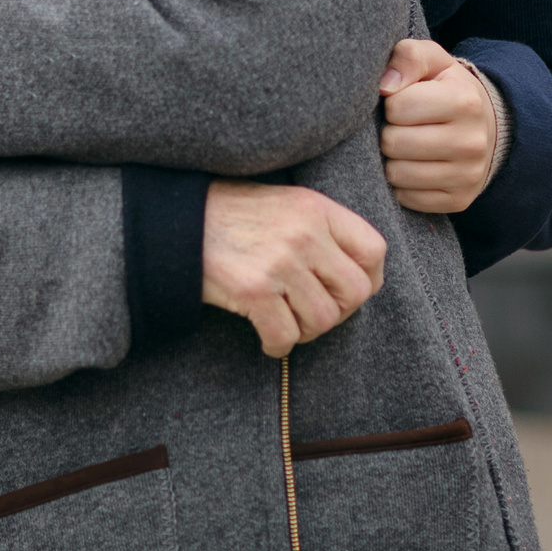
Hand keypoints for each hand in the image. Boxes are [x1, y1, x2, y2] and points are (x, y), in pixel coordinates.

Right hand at [200, 181, 387, 357]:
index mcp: (317, 209)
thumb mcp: (289, 206)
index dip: (367, 280)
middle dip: (337, 312)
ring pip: (323, 320)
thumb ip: (325, 232)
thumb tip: (360, 277)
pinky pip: (285, 336)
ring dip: (305, 331)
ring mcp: (280, 261)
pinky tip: (265, 334)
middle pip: (355, 293)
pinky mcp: (253, 290)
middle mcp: (304, 232)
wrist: (178, 220)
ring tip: (285, 320)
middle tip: (309, 312)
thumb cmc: (235, 216)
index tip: (344, 291)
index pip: (374, 251)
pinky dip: (277, 344)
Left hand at [378, 38, 495, 214]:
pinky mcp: (460, 200)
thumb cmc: (448, 88)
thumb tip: (385, 86)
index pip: (397, 107)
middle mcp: (471, 142)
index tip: (402, 102)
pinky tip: (414, 166)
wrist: (486, 126)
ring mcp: (468, 175)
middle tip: (400, 126)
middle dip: (388, 132)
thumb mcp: (433, 60)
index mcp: (464, 101)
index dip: (391, 104)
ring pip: (397, 175)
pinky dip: (402, 184)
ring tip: (406, 145)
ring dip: (392, 160)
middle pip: (394, 143)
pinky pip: (407, 198)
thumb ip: (408, 56)